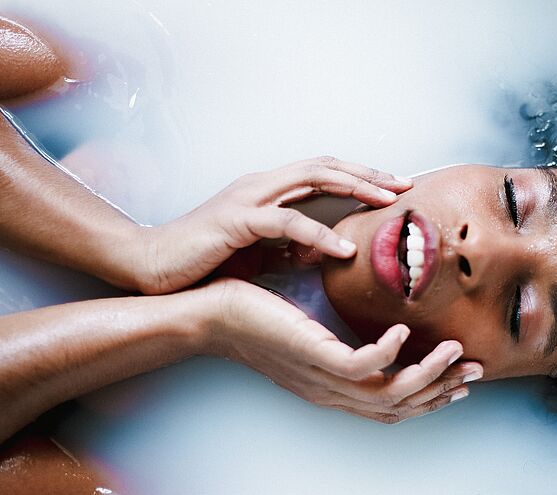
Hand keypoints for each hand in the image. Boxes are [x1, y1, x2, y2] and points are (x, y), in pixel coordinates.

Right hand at [134, 156, 411, 293]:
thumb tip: (321, 250)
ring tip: (387, 204)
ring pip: (311, 179)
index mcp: (267, 191)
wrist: (150, 267)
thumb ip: (288, 245)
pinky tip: (343, 250)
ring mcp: (247, 198)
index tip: (396, 189)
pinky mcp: (235, 221)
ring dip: (354, 188)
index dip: (361, 177)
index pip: (323, 173)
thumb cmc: (204, 261)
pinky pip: (286, 222)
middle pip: (325, 165)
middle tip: (406, 185)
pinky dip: (318, 233)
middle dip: (368, 173)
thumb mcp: (257, 251)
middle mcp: (261, 185)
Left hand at [203, 279, 483, 422]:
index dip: (429, 397)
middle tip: (475, 372)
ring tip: (455, 352)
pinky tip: (404, 331)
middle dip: (441, 392)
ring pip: (388, 393)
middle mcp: (330, 391)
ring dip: (427, 375)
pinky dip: (390, 352)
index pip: (390, 405)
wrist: (208, 313)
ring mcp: (320, 377)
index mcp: (331, 387)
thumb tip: (367, 321)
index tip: (459, 379)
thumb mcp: (303, 330)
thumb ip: (336, 335)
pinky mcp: (310, 355)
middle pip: (398, 407)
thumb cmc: (253, 315)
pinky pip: (361, 365)